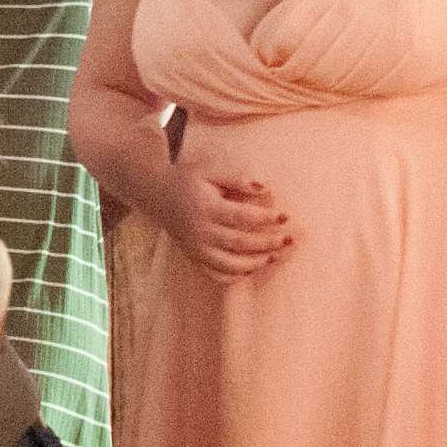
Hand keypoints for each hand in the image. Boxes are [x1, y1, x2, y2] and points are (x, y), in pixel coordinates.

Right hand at [161, 166, 293, 279]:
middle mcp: (200, 231)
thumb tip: (265, 189)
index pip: (242, 217)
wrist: (156, 194)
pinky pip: (216, 275)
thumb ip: (237, 178)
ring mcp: (196, 248)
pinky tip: (251, 267)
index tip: (286, 216)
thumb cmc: (188, 179)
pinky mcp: (193, 257)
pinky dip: (235, 276)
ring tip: (275, 256)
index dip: (267, 218)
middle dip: (268, 243)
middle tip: (289, 240)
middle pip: (240, 243)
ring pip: (230, 265)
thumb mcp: (210, 170)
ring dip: (256, 263)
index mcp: (206, 208)